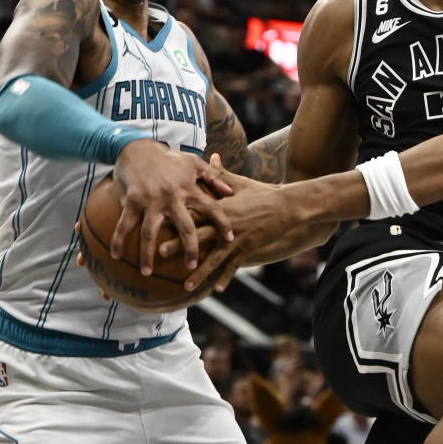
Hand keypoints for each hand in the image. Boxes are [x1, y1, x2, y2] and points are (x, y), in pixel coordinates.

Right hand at [113, 141, 233, 274]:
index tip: (229, 239)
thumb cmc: (167, 157)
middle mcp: (171, 197)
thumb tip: (230, 192)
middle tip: (192, 266)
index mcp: (188, 188)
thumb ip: (213, 177)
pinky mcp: (131, 201)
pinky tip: (115, 256)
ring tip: (147, 273)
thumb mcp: (192, 163)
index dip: (222, 223)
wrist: (136, 147)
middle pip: (184, 227)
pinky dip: (118, 240)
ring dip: (148, 254)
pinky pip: (124, 224)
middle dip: (190, 248)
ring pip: (150, 233)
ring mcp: (150, 201)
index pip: (211, 208)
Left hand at [159, 171, 307, 292]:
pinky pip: (234, 265)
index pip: (192, 213)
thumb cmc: (262, 193)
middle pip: (197, 235)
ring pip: (214, 258)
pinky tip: (218, 289)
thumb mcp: (240, 183)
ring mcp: (236, 239)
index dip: (174, 217)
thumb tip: (213, 155)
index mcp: (220, 208)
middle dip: (178, 245)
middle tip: (158, 252)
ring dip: (199, 273)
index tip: (156, 221)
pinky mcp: (248, 248)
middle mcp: (225, 225)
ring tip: (186, 286)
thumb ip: (221, 173)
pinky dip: (226, 277)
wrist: (286, 206)